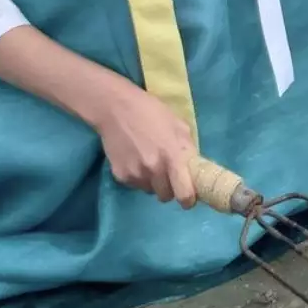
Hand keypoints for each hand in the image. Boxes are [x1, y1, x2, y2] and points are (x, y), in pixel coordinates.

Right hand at [92, 82, 198, 207]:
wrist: (115, 108)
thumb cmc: (150, 112)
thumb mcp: (177, 124)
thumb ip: (187, 147)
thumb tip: (193, 165)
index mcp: (172, 157)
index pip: (184, 193)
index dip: (188, 199)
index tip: (189, 197)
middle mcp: (154, 170)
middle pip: (165, 196)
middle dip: (169, 188)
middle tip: (167, 173)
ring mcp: (135, 174)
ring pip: (149, 190)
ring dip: (152, 182)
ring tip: (148, 160)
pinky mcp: (120, 175)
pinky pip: (135, 184)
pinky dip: (138, 176)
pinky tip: (135, 158)